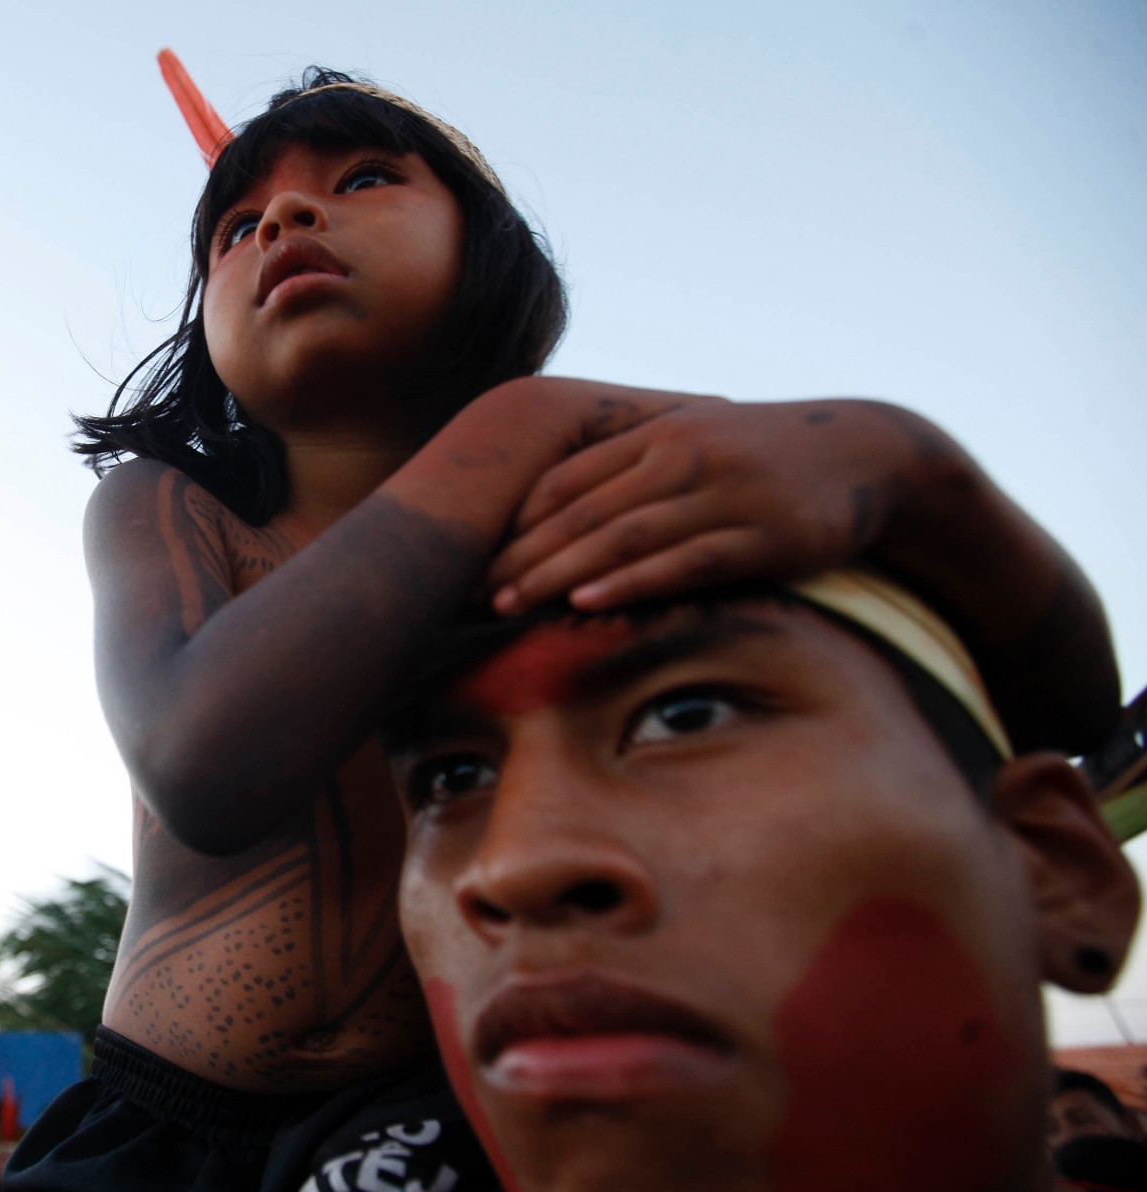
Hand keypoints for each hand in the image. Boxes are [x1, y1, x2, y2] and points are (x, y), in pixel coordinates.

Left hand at [487, 398, 928, 612]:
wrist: (872, 452)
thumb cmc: (770, 458)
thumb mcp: (700, 444)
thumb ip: (638, 469)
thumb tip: (570, 514)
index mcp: (658, 434)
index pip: (568, 477)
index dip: (515, 519)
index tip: (472, 555)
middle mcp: (682, 456)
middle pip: (584, 510)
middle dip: (523, 553)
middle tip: (474, 592)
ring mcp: (722, 493)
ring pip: (623, 535)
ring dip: (560, 571)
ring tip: (508, 603)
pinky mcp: (761, 534)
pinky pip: (682, 561)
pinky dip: (629, 581)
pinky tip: (586, 602)